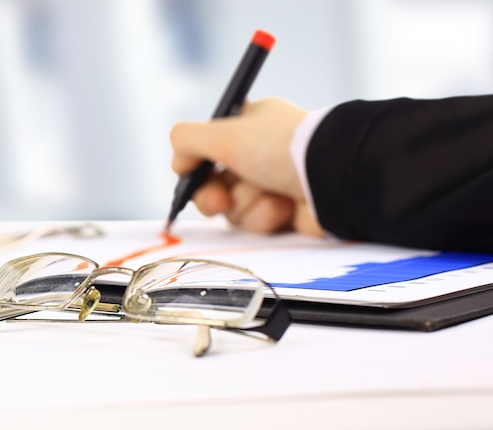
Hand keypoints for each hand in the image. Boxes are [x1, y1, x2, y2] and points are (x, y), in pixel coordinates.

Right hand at [169, 97, 322, 235]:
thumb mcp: (223, 133)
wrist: (331, 178)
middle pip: (214, 185)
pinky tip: (284, 207)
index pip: (207, 150)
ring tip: (271, 196)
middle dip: (214, 196)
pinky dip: (266, 217)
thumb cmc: (278, 147)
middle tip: (218, 201)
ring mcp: (272, 183)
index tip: (189, 174)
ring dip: (247, 205)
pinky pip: (257, 222)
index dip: (195, 167)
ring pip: (234, 208)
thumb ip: (186, 139)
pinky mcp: (284, 211)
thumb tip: (178, 161)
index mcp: (247, 127)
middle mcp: (258, 154)